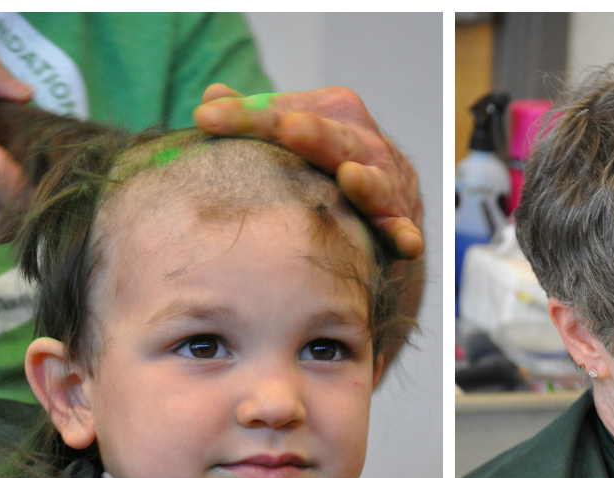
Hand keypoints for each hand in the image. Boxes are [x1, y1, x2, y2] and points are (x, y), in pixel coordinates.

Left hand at [193, 84, 423, 259]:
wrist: (380, 207)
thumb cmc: (322, 168)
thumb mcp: (291, 140)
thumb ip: (256, 122)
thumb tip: (212, 97)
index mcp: (332, 114)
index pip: (284, 111)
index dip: (247, 114)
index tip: (206, 117)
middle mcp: (364, 143)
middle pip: (336, 139)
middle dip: (315, 134)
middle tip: (289, 128)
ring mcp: (388, 182)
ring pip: (377, 181)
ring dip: (367, 182)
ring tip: (351, 177)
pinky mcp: (402, 220)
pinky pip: (403, 229)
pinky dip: (405, 234)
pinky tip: (406, 243)